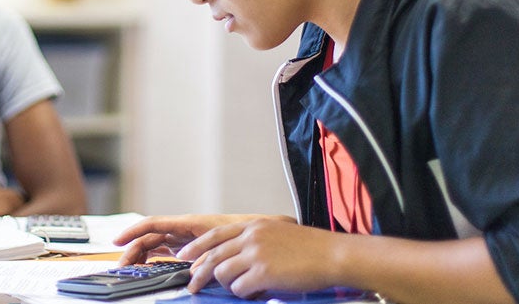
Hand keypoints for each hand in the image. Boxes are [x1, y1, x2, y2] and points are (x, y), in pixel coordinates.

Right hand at [113, 214, 268, 264]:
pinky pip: (163, 253)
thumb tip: (190, 266)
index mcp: (187, 223)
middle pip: (149, 238)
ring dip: (140, 256)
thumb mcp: (223, 243)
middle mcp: (182, 230)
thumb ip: (204, 254)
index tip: (117, 241)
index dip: (133, 231)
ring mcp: (183, 239)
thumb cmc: (243, 232)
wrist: (260, 232)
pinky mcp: (188, 249)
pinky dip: (152, 260)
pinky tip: (146, 270)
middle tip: (122, 267)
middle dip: (132, 250)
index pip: (153, 224)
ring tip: (130, 270)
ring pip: (154, 246)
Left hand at [176, 218, 339, 297]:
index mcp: (254, 226)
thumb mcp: (278, 234)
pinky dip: (244, 294)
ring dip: (229, 286)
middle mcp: (251, 237)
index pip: (214, 235)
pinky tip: (256, 292)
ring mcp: (256, 254)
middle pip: (213, 256)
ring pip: (222, 273)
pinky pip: (239, 288)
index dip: (196, 247)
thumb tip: (234, 261)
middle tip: (192, 285)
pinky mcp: (263, 272)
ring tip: (243, 289)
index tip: (184, 257)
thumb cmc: (311, 248)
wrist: (334, 254)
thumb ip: (254, 243)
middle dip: (199, 273)